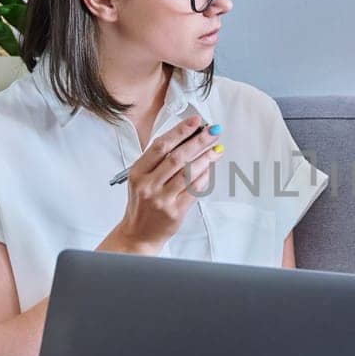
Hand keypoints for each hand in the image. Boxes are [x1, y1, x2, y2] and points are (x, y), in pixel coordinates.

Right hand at [106, 114, 222, 253]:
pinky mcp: (175, 211)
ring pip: (188, 173)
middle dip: (198, 142)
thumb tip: (186, 139)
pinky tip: (211, 168)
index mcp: (138, 172)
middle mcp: (148, 185)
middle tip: (213, 132)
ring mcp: (161, 199)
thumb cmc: (142, 204)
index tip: (195, 121)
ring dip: (206, 158)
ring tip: (217, 149)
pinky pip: (194, 190)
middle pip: (177, 157)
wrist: (137, 234)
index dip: (180, 131)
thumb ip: (158, 161)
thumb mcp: (141, 179)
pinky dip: (204, 177)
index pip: (161, 146)